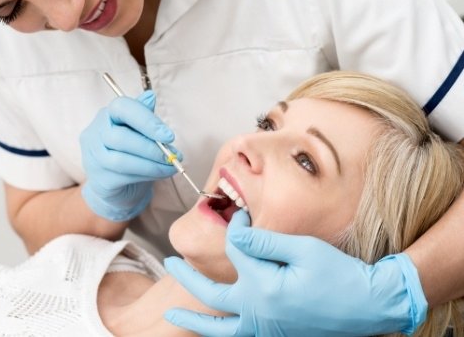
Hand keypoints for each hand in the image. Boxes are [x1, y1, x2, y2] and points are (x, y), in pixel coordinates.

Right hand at [80, 90, 178, 221]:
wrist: (115, 186)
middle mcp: (95, 134)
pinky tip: (161, 173)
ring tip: (170, 166)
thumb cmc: (129, 152)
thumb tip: (150, 96)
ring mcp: (94, 158)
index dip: (146, 120)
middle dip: (151, 148)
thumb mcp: (138, 131)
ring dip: (152, 164)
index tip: (169, 136)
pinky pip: (124, 177)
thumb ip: (144, 115)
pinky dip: (147, 175)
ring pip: (122, 160)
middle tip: (173, 156)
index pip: (121, 108)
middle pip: (120, 137)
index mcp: (107, 115)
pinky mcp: (100, 179)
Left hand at [164, 210, 427, 335]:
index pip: (236, 249)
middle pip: (210, 293)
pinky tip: (211, 331)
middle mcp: (257, 311)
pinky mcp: (273, 335)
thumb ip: (265, 242)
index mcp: (262, 286)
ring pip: (217, 328)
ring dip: (192, 321)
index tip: (239, 215)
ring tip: (170, 317)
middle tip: (170, 262)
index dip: (236, 227)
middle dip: (187, 276)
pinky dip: (219, 335)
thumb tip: (236, 232)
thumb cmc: (340, 276)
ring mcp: (264, 328)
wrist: (370, 307)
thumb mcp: (304, 250)